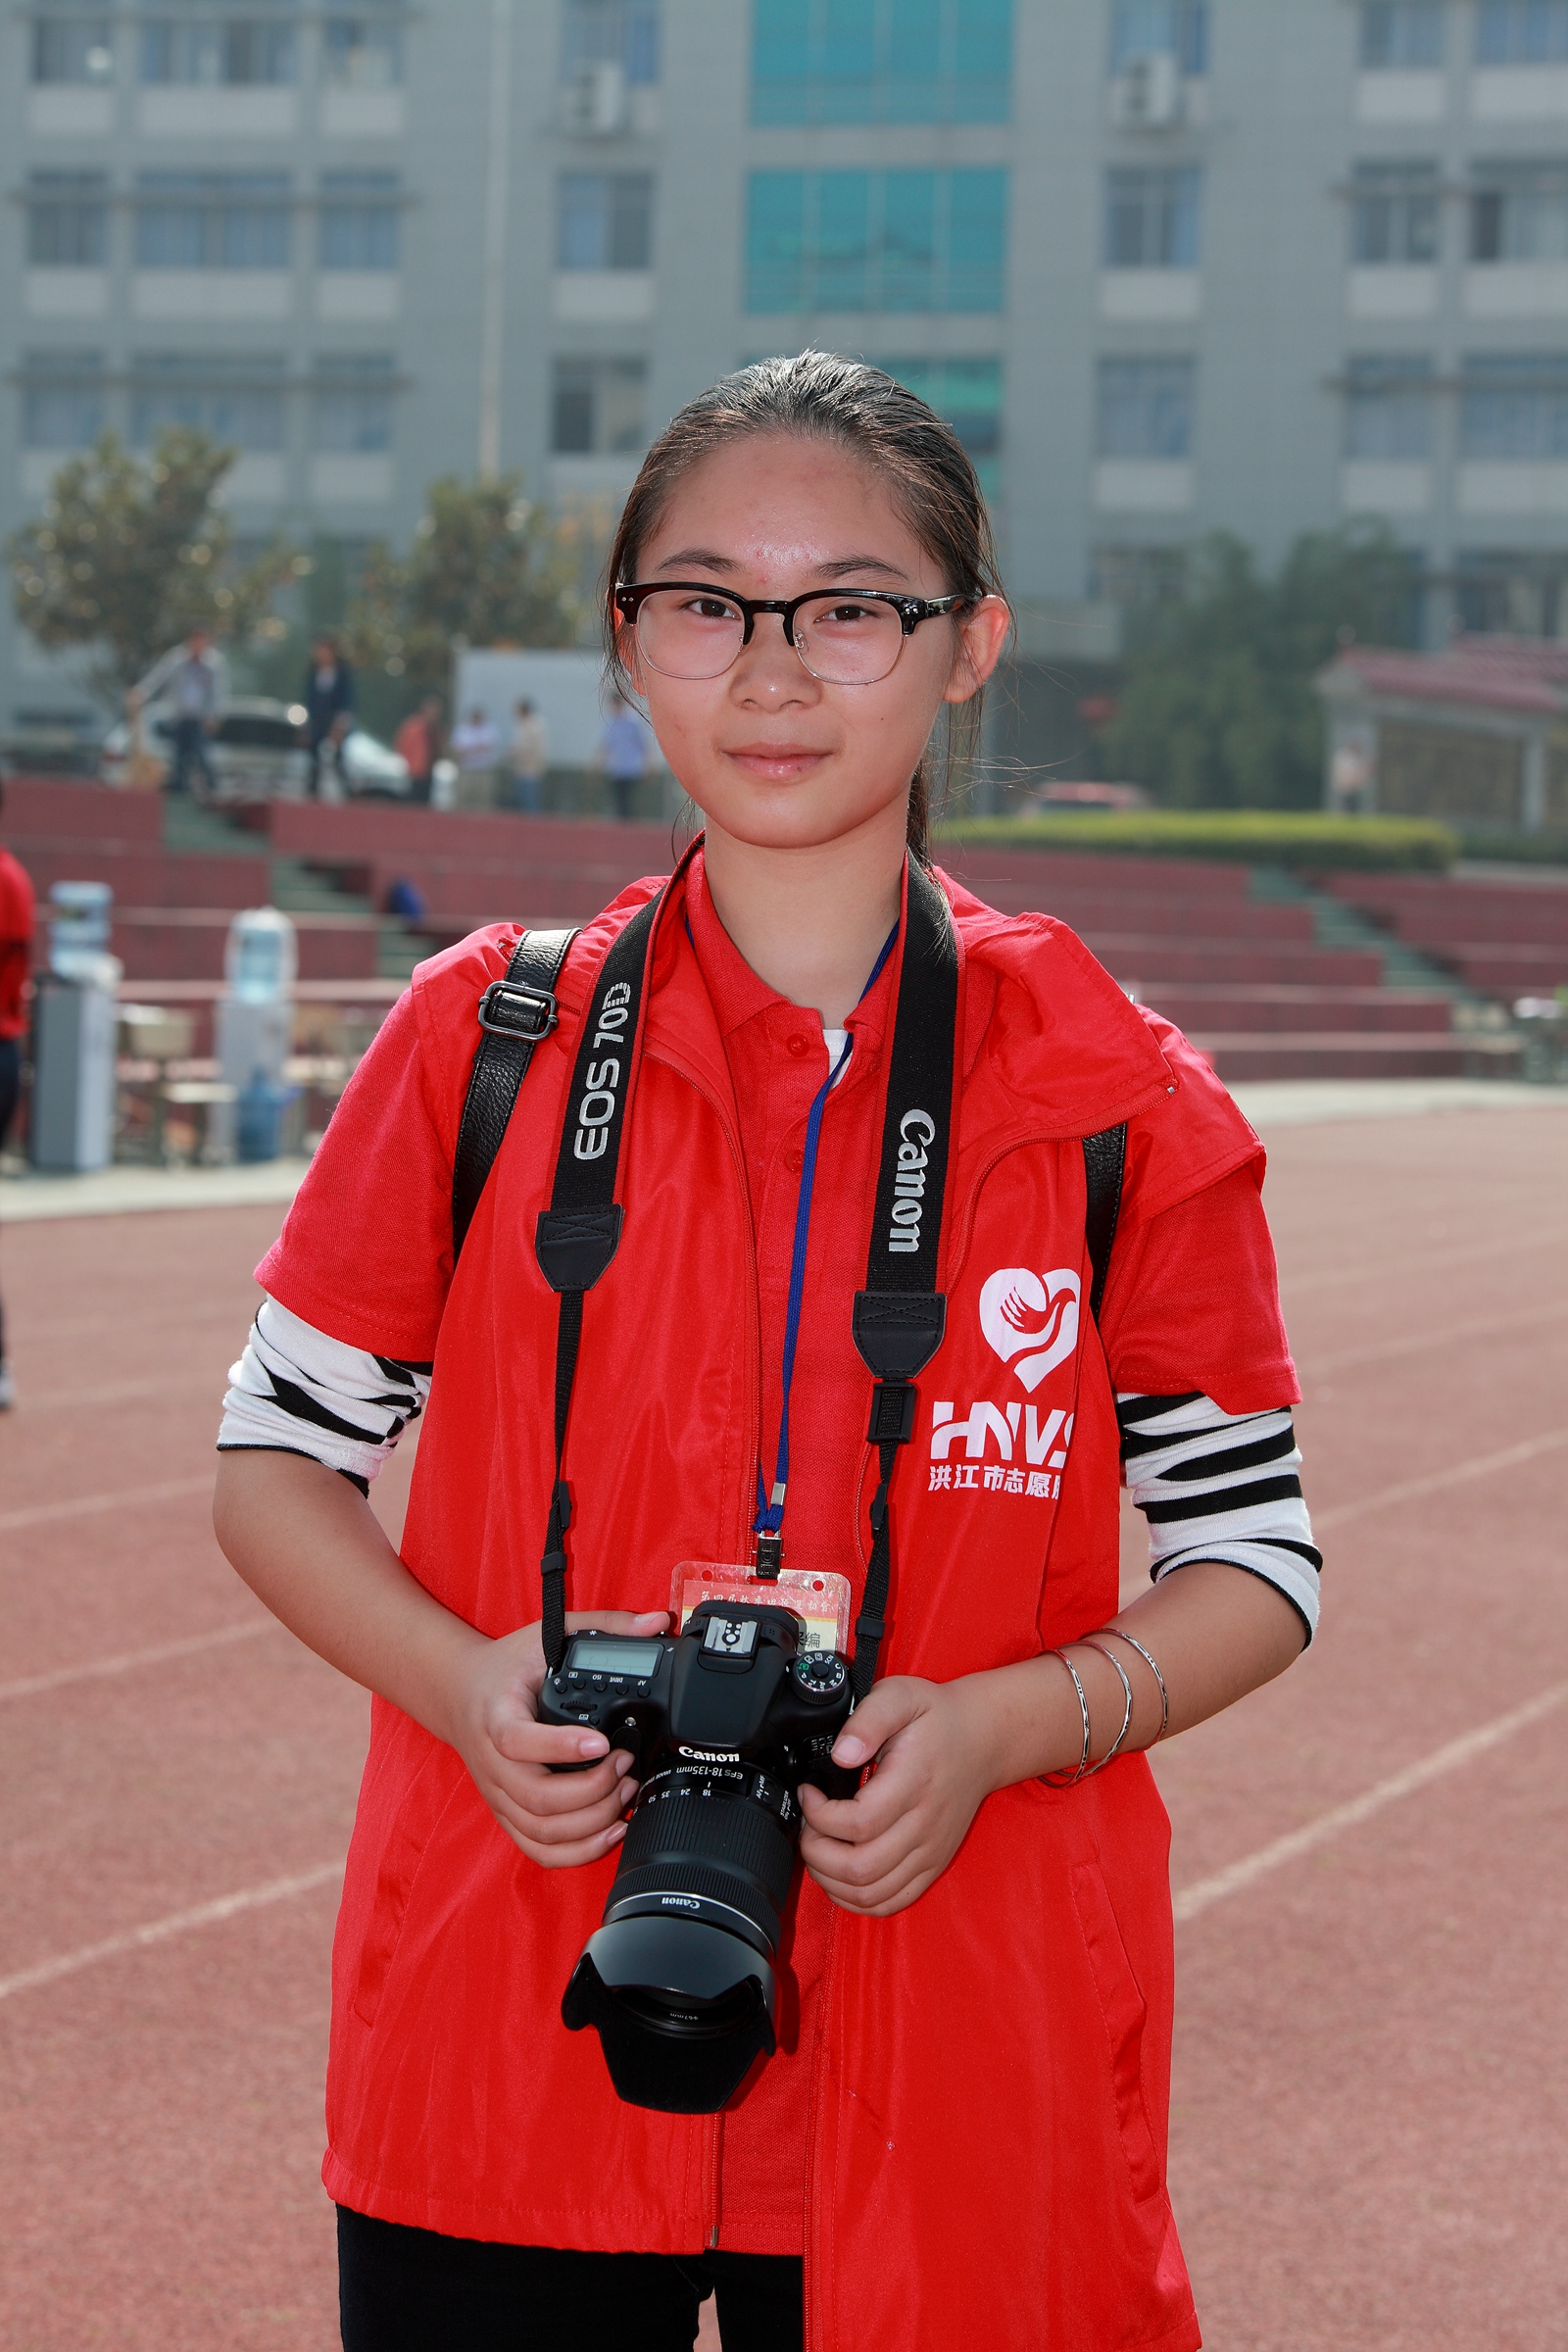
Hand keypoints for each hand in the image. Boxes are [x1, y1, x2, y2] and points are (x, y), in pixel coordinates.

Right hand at [447, 1609, 667, 1868]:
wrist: (459, 1693)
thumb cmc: (506, 1667)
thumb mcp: (548, 1635)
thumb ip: (604, 1625)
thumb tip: (657, 1623)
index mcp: (497, 1715)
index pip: (519, 1741)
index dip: (561, 1747)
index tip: (604, 1742)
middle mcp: (493, 1763)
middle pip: (538, 1798)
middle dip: (593, 1790)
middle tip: (626, 1766)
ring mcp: (499, 1794)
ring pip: (541, 1830)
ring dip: (591, 1821)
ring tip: (625, 1794)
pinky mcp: (508, 1814)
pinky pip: (538, 1849)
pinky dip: (576, 1851)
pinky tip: (610, 1832)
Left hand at [797, 1674, 999, 1918]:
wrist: (982, 1740)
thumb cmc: (938, 1718)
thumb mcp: (900, 1695)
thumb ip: (867, 1720)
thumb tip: (841, 1753)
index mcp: (913, 1783)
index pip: (858, 1823)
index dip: (819, 1815)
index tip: (808, 1793)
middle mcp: (924, 1826)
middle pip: (859, 1869)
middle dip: (816, 1852)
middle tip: (808, 1825)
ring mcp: (929, 1851)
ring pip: (870, 1894)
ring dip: (830, 1879)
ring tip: (819, 1847)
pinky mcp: (931, 1866)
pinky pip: (890, 1903)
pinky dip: (856, 1899)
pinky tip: (840, 1874)